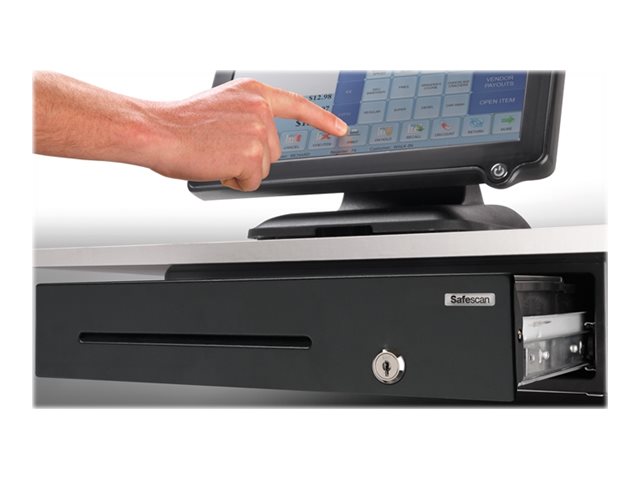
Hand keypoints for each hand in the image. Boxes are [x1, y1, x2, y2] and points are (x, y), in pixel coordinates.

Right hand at [147, 78, 347, 190]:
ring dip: (241, 169)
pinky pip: (253, 181)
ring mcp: (258, 132)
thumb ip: (247, 116)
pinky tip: (216, 166)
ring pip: (263, 167)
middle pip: (274, 149)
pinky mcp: (252, 155)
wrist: (157, 131)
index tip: (340, 128)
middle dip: (251, 156)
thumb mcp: (222, 107)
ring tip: (214, 154)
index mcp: (254, 93)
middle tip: (220, 148)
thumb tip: (258, 138)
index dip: (322, 119)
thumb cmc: (181, 123)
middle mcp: (261, 109)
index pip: (298, 105)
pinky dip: (236, 181)